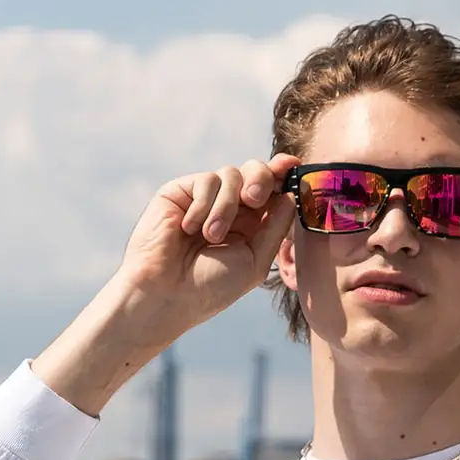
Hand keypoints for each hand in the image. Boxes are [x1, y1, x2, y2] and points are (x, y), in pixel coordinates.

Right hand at [33, 154, 299, 416]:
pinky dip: (203, 205)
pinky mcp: (180, 192)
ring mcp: (204, 198)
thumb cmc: (211, 287)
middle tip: (254, 199)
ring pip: (231, 175)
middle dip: (261, 179)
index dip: (283, 174)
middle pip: (255, 171)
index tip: (292, 165)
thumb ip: (275, 227)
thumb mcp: (255, 261)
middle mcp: (229, 207)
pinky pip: (206, 181)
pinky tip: (190, 229)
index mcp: (251, 224)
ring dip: (226, 206)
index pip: (272, 190)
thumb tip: (290, 194)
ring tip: (211, 236)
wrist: (167, 294)